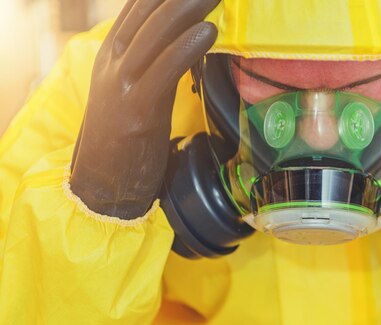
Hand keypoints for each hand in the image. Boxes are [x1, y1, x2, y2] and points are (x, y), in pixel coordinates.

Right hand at [70, 0, 218, 218]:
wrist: (101, 181)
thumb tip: (184, 41)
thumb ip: (151, 64)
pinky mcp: (136, 111)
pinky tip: (207, 32)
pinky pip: (162, 71)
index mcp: (111, 57)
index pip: (136, 11)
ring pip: (153, 37)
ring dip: (185, 11)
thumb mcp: (132, 90)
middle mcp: (112, 64)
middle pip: (146, 17)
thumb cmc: (124, 137)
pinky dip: (186, 48)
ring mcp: (121, 86)